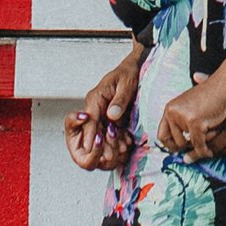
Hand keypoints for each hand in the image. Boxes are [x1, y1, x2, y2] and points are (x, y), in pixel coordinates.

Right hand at [65, 48, 142, 170]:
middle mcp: (96, 107)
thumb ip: (119, 100)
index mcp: (95, 98)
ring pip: (101, 134)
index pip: (90, 119)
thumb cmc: (129, 72)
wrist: (136, 68)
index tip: (93, 147)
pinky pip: (109, 132)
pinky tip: (125, 147)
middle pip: (93, 130)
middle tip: (109, 157)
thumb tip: (112, 115)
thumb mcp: (126, 83)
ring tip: (119, 154)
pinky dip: (117, 140)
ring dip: (109, 145)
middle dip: (100, 144)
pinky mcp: (110, 118)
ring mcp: (102, 113)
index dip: (91, 135)